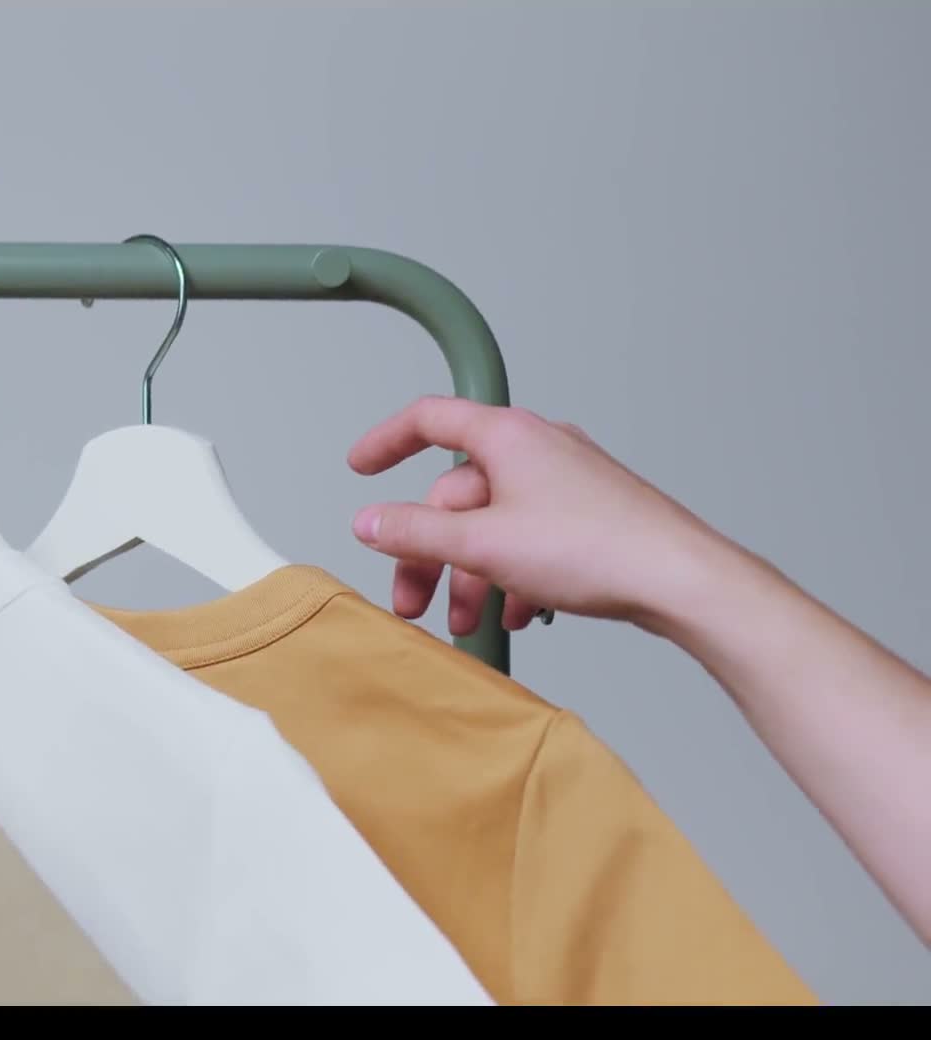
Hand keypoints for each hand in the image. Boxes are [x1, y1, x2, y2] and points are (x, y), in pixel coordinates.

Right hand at [345, 395, 735, 636]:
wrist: (680, 580)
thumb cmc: (596, 548)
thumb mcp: (483, 545)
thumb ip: (415, 532)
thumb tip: (369, 521)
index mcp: (507, 437)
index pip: (429, 419)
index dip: (386, 441)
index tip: (361, 468)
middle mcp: (537, 449)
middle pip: (457, 494)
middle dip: (429, 552)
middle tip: (414, 600)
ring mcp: (566, 483)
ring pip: (494, 524)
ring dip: (470, 575)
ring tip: (467, 622)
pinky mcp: (589, 516)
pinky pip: (530, 540)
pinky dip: (511, 576)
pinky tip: (515, 615)